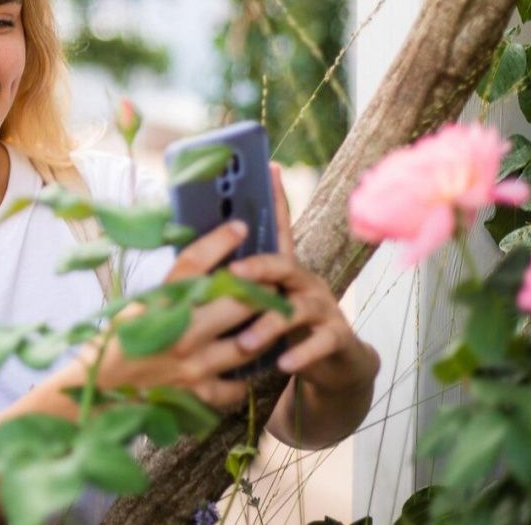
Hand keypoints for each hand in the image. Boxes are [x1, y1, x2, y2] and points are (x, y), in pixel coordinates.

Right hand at [59, 219, 265, 409]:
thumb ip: (172, 288)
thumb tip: (207, 264)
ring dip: (263, 330)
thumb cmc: (118, 338)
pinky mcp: (198, 393)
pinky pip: (237, 385)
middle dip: (260, 289)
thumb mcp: (139, 303)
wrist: (100, 384)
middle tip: (271, 281)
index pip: (194, 264)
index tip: (239, 228)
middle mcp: (181, 333)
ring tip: (270, 319)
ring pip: (248, 343)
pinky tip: (247, 363)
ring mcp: (193, 366)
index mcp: (160, 304)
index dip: (220, 241)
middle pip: (238, 302)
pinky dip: (245, 375)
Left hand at [226, 163, 378, 391]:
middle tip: (232, 274)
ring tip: (245, 342)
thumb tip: (193, 265)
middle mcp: (304, 281)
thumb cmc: (284, 329)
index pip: (278, 228)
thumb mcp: (262, 303)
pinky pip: (319, 343)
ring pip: (297, 309)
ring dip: (268, 325)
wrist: (334, 364)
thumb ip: (238, 285)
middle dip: (257, 267)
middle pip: (282, 264)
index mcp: (282, 269)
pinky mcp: (337, 337)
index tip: (269, 166)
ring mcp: (324, 307)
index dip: (275, 198)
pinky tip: (282, 366)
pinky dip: (300, 354)